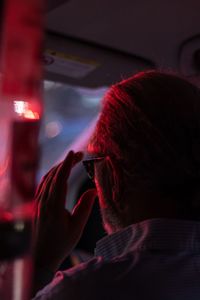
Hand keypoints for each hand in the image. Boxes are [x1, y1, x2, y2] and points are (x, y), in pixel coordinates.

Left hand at [33, 150, 96, 272]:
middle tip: (79, 156)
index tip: (75, 153)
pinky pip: (42, 184)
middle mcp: (43, 201)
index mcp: (54, 206)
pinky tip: (57, 174)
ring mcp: (37, 202)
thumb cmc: (61, 243)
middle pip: (54, 175)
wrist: (40, 257)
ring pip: (47, 178)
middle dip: (66, 162)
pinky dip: (51, 175)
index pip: (60, 178)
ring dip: (59, 167)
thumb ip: (85, 206)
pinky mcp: (35, 204)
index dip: (68, 163)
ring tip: (71, 162)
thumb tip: (93, 189)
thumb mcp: (77, 227)